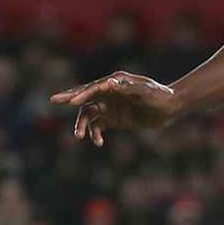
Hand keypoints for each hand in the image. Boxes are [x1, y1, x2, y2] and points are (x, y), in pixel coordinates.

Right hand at [49, 71, 179, 145]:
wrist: (171, 108)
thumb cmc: (161, 96)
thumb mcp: (146, 92)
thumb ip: (129, 88)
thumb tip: (111, 83)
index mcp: (115, 82)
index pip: (94, 88)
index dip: (82, 94)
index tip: (70, 102)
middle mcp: (109, 92)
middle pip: (85, 96)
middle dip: (69, 99)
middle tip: (53, 100)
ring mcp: (110, 105)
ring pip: (89, 114)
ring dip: (82, 124)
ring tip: (80, 136)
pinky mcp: (113, 119)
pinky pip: (98, 126)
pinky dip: (95, 133)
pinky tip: (97, 142)